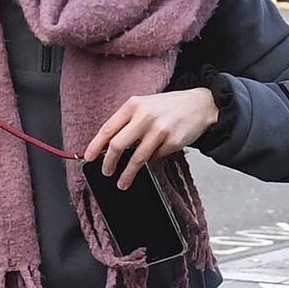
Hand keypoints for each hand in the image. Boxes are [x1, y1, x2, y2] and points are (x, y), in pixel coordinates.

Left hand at [82, 88, 220, 190]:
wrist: (200, 104)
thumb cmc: (168, 107)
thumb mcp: (144, 105)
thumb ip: (126, 122)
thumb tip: (108, 147)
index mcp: (133, 105)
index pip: (108, 128)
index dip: (96, 146)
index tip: (88, 158)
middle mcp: (145, 116)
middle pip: (118, 145)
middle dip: (108, 163)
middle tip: (106, 172)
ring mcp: (160, 130)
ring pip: (136, 158)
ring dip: (127, 174)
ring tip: (122, 182)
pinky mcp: (172, 142)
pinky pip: (154, 159)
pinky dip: (149, 163)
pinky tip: (149, 162)